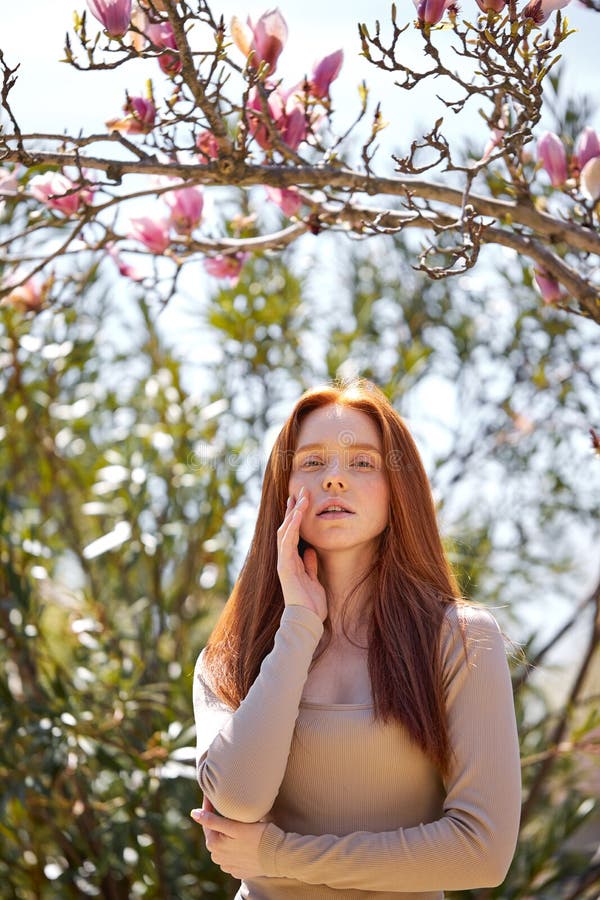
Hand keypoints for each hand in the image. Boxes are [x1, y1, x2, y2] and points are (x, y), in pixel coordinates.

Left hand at [190, 798, 267, 879]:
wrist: (278, 855)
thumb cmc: (258, 837)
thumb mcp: (235, 827)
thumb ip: (213, 821)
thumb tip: (193, 814)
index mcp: (215, 845)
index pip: (207, 822)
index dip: (208, 806)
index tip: (210, 793)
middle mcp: (218, 858)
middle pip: (214, 834)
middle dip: (218, 821)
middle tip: (223, 804)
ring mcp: (228, 865)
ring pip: (221, 845)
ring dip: (225, 835)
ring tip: (234, 821)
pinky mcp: (238, 869)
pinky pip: (230, 855)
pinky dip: (233, 846)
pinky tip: (242, 839)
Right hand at [277, 486, 326, 621]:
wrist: (307, 619)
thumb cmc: (311, 603)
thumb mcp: (314, 579)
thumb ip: (310, 565)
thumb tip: (311, 551)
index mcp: (292, 561)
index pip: (292, 533)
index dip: (296, 516)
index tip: (302, 500)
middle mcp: (285, 559)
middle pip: (286, 527)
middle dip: (293, 508)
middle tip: (300, 491)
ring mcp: (284, 562)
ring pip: (285, 531)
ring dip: (293, 513)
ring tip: (301, 497)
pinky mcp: (285, 566)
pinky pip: (287, 543)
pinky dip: (291, 528)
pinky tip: (296, 516)